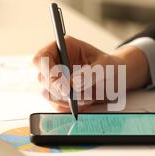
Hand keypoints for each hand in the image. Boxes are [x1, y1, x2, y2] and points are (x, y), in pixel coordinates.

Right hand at [33, 36, 150, 111]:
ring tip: (88, 97)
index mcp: (61, 48)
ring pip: (48, 94)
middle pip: (43, 79)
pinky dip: (70, 107)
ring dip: (68, 100)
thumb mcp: (105, 66)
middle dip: (61, 91)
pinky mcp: (57, 94)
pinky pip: (57, 105)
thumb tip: (73, 84)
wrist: (114, 79)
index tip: (65, 87)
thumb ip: (90, 73)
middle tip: (79, 96)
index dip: (48, 73)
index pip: (41, 59)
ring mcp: (53, 80)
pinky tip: (85, 101)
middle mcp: (53, 63)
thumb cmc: (109, 66)